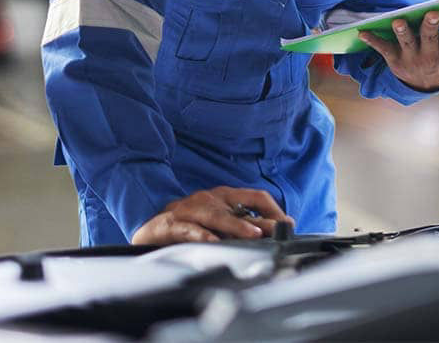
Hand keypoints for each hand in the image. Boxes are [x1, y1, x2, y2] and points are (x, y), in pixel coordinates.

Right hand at [130, 186, 293, 244]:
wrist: (150, 230)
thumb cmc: (190, 224)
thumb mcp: (220, 222)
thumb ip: (245, 225)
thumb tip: (274, 233)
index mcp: (224, 197)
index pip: (255, 197)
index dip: (273, 209)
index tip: (288, 224)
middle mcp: (209, 199)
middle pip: (238, 206)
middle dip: (259, 220)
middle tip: (276, 230)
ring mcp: (190, 210)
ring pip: (216, 216)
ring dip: (236, 225)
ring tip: (253, 234)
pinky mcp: (172, 224)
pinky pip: (190, 229)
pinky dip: (203, 235)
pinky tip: (214, 242)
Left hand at [358, 9, 438, 90]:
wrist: (425, 84)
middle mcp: (432, 55)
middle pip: (431, 38)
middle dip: (431, 26)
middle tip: (431, 12)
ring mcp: (412, 58)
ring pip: (406, 42)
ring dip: (401, 32)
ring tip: (397, 20)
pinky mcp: (394, 59)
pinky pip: (382, 49)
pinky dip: (372, 40)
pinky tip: (361, 32)